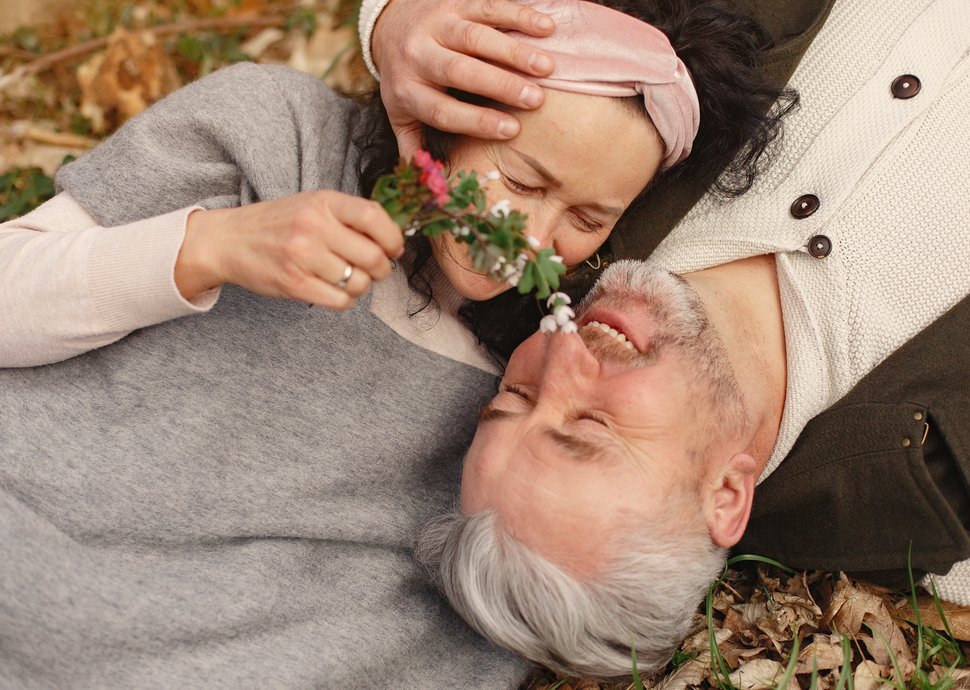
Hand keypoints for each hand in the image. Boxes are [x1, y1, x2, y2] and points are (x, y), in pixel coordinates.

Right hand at [176, 191, 403, 310]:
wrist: (229, 240)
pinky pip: (340, 301)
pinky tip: (335, 290)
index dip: (393, 237)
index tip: (394, 248)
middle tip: (375, 269)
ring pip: (359, 283)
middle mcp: (313, 227)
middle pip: (373, 256)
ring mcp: (303, 257)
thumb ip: (350, 216)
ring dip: (362, 286)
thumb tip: (394, 238)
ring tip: (348, 278)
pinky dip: (345, 300)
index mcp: (323, 202)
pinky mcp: (295, 284)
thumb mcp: (314, 205)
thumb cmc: (279, 223)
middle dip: (383, 268)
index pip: (374, 217)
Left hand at [371, 0, 555, 157]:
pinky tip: (545, 27)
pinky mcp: (453, 1)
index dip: (477, 120)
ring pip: (475, 36)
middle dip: (499, 85)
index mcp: (408, 91)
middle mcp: (418, 55)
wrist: (388, 26)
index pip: (442, 110)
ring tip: (547, 66)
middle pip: (460, 70)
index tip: (511, 130)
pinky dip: (518, 14)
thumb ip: (413, 147)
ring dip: (514, 51)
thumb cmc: (406, 80)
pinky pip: (487, 6)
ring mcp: (436, 25)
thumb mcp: (401, 114)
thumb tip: (429, 187)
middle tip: (535, 99)